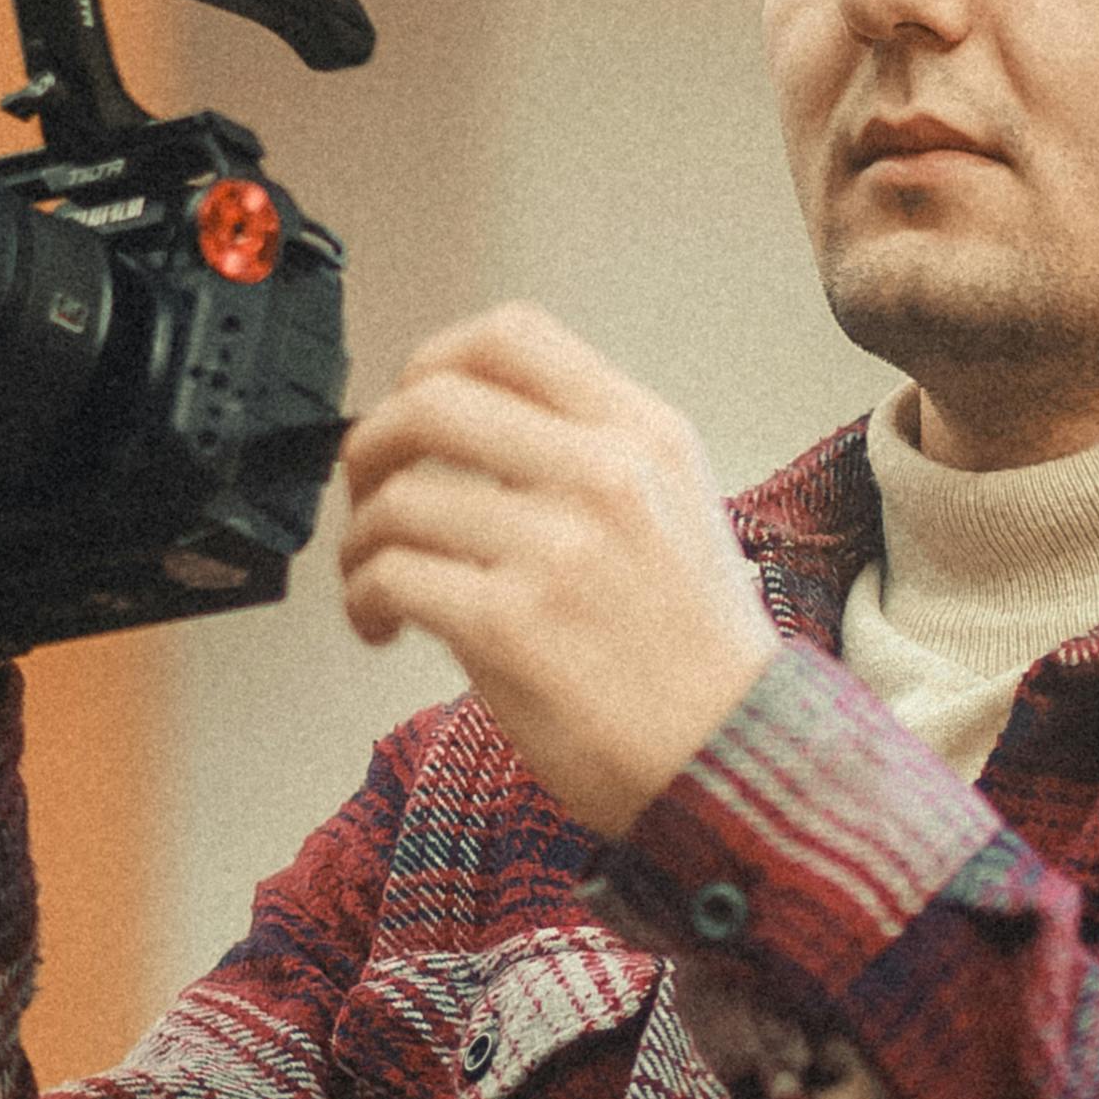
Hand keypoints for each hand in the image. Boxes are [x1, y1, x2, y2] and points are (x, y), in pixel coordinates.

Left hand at [335, 306, 771, 837]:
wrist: (737, 762)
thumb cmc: (697, 656)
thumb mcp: (677, 512)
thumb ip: (588, 458)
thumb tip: (462, 436)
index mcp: (645, 436)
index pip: (513, 336)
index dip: (433, 359)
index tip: (409, 403)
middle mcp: (606, 476)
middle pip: (432, 401)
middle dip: (372, 443)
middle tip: (367, 489)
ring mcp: (559, 550)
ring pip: (399, 498)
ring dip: (361, 541)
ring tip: (373, 578)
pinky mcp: (512, 627)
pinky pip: (391, 577)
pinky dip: (363, 600)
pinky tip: (381, 625)